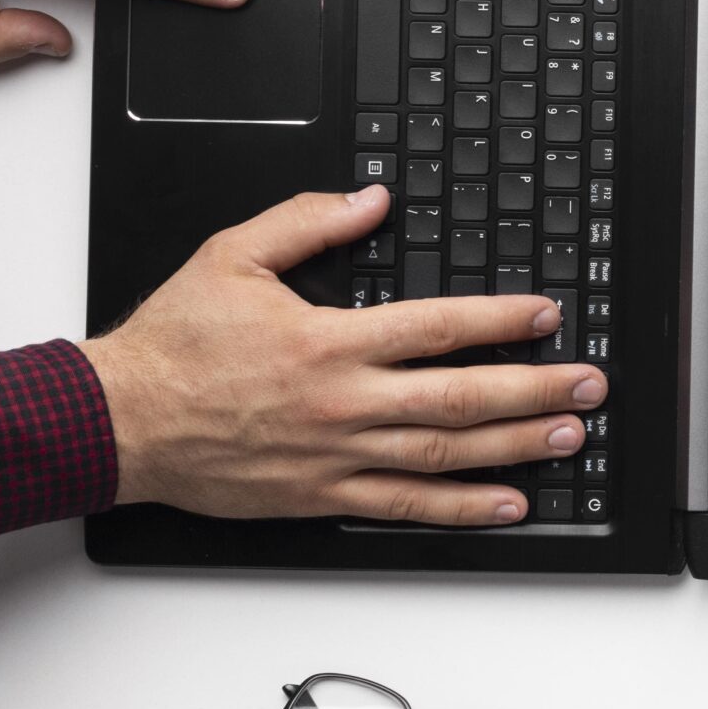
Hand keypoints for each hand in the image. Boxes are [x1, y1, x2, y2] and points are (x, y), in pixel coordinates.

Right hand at [80, 186, 603, 525]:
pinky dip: (460, 509)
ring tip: (568, 437)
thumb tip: (369, 200)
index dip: (500, 321)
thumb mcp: (231, 257)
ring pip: (444, 456)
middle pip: (460, 397)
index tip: (547, 316)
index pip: (436, 327)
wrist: (118, 423)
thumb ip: (306, 224)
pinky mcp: (321, 496)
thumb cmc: (172, 346)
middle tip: (588, 385)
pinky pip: (403, 508)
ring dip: (514, 447)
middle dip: (534, 389)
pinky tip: (508, 504)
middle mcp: (343, 402)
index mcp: (328, 342)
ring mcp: (336, 456)